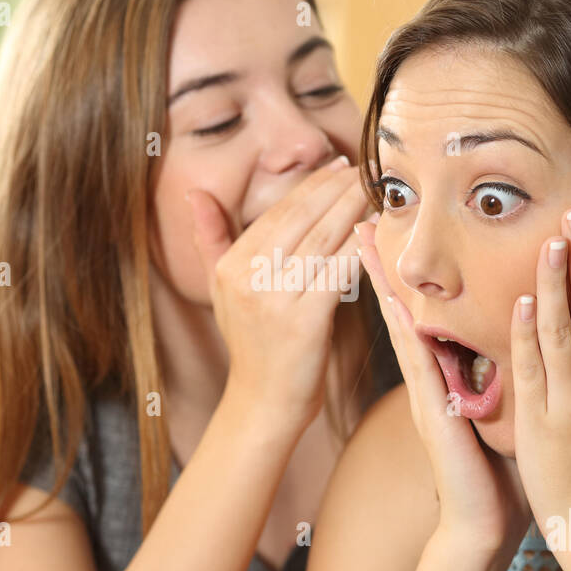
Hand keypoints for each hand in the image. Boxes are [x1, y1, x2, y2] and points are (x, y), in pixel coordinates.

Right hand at [188, 156, 369, 426]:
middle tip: (363, 169)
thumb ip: (210, 237)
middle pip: (302, 219)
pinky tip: (375, 231)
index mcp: (230, 265)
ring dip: (352, 210)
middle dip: (337, 189)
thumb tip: (195, 192)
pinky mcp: (304, 320)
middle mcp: (248, 278)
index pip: (279, 212)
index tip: (337, 167)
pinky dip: (359, 248)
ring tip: (374, 191)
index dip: (312, 185)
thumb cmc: (252, 344)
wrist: (265, 402)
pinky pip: (338, 272)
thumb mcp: (220, 288)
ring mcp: (275, 299)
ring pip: (323, 240)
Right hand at [355, 220, 531, 560]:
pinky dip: (407, 334)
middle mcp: (430, 380)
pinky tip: (397, 308)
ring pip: (404, 328)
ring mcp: (425, 396)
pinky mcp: (432, 415)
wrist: (482, 527)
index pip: (427, 314)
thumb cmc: (499, 475)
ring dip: (386, 286)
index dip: (411, 277)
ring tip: (367, 247)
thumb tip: (533, 341)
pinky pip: (419, 366)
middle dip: (385, 267)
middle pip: (404, 311)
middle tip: (365, 222)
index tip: (399, 237)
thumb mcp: (507, 413)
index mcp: (448, 378)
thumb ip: (509, 376)